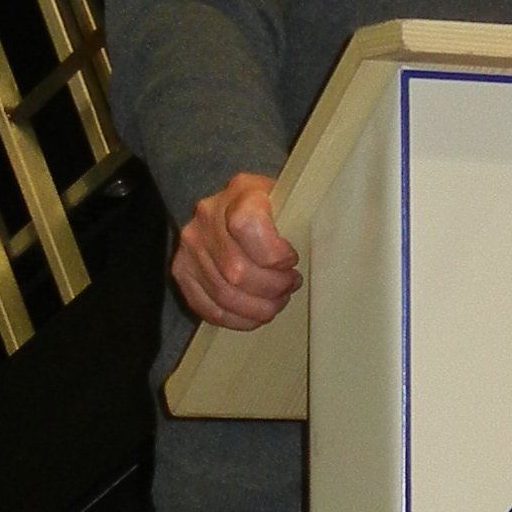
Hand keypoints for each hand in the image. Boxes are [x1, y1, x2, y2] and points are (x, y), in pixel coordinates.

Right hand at [172, 171, 302, 330]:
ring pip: (225, 295)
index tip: (291, 261)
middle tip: (289, 287)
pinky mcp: (181, 270)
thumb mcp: (291, 200)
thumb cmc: (273, 208)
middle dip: (271, 289)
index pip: (247, 227)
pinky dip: (238, 320)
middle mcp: (207, 217)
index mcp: (240, 192)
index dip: (274, 255)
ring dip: (258, 308)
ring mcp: (190, 246)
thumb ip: (302, 219)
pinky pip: (209, 308)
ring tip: (276, 302)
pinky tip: (256, 315)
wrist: (233, 205)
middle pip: (237, 271)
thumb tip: (329, 245)